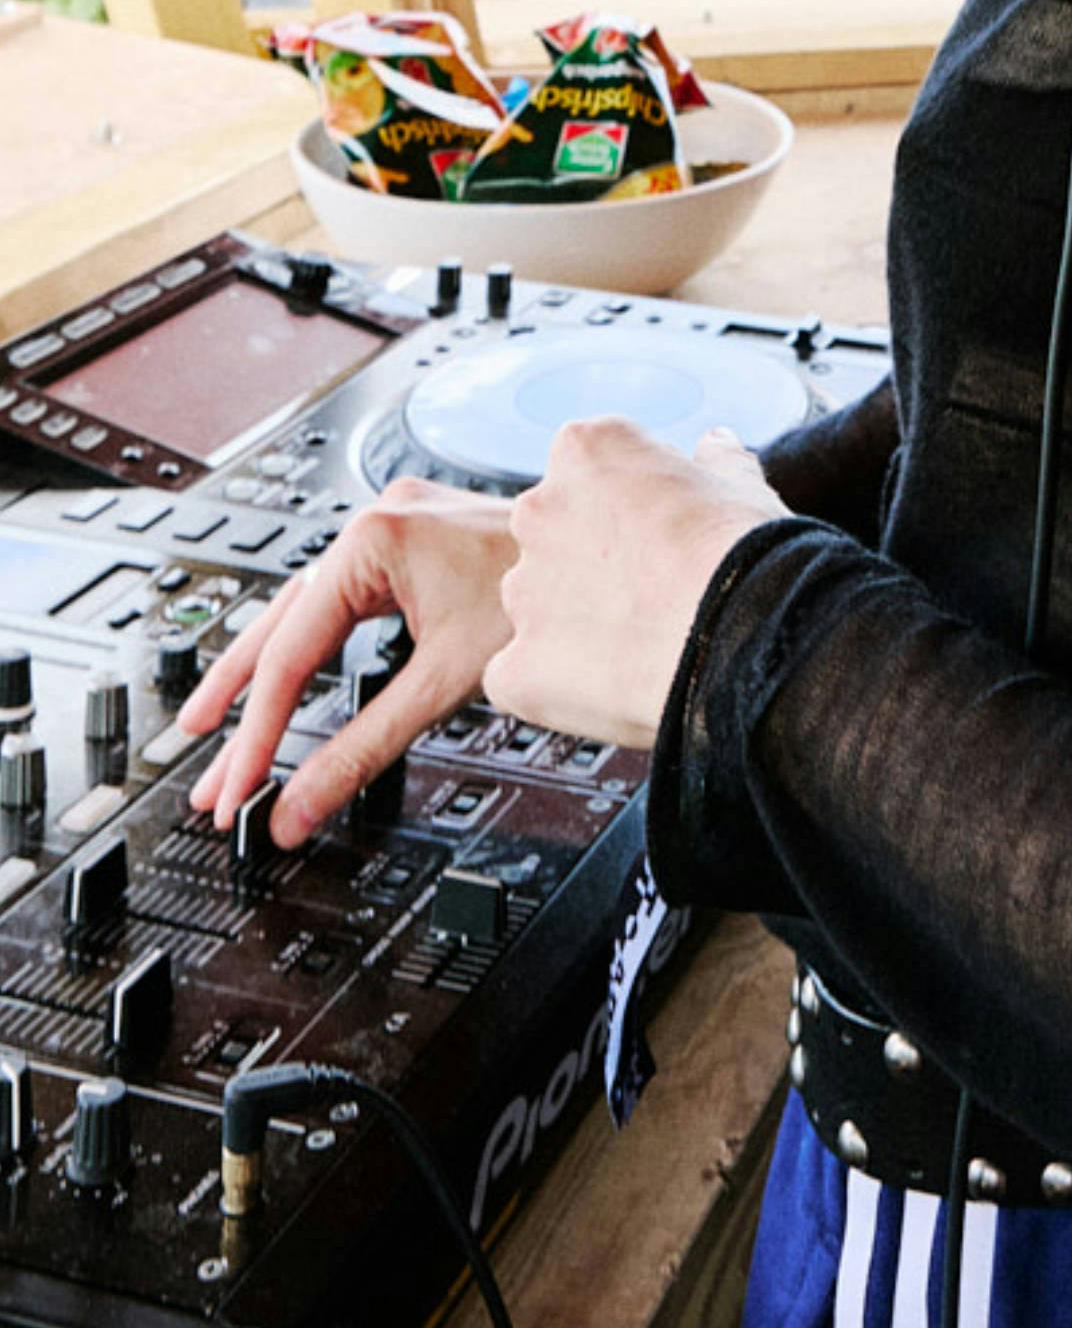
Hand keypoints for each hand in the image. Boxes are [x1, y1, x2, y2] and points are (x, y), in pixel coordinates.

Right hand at [178, 480, 519, 848]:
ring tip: (219, 723)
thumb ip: (363, 750)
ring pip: (306, 606)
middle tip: (204, 770)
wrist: (613, 555)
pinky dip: (312, 641)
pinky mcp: (417, 540)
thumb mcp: (445, 683)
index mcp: (376, 537)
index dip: (257, 733)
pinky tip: (292, 670)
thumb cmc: (544, 596)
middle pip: (282, 624)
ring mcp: (397, 525)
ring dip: (265, 669)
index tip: (237, 789)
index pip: (291, 654)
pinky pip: (342, 596)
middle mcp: (379, 520)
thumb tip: (300, 807)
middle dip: (237, 703)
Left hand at [490, 421, 783, 751]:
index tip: (660, 535)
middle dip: (589, 562)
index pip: (586, 471)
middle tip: (648, 592)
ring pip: (536, 606)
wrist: (739, 636)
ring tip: (637, 646)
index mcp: (584, 452)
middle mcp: (538, 512)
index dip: (627, 508)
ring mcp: (522, 591)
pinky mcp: (514, 667)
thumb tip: (714, 446)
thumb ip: (715, 459)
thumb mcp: (740, 483)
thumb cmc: (743, 555)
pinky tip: (609, 688)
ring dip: (571, 623)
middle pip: (551, 536)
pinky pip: (521, 675)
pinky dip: (554, 685)